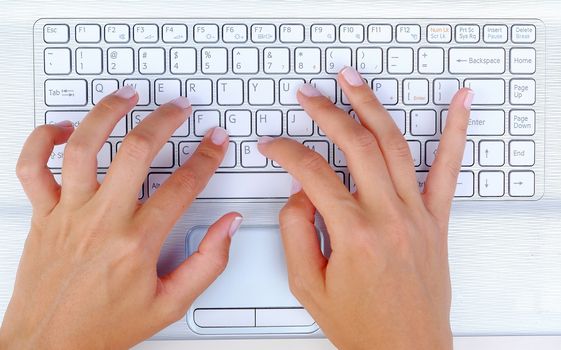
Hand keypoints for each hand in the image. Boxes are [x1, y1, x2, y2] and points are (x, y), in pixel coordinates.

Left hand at [0, 86, 241, 349]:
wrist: (49, 346)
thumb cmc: (105, 326)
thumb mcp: (171, 304)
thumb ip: (208, 263)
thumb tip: (228, 226)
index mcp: (138, 242)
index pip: (183, 186)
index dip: (206, 157)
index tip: (215, 141)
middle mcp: (103, 220)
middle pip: (137, 152)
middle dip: (165, 120)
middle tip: (179, 107)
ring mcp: (69, 213)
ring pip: (84, 147)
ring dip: (107, 114)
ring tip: (126, 96)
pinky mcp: (43, 215)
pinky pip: (33, 168)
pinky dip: (42, 141)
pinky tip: (62, 128)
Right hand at [258, 66, 471, 349]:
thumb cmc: (362, 326)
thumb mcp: (308, 286)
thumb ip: (296, 233)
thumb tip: (299, 194)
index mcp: (354, 235)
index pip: (312, 174)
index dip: (286, 152)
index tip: (273, 144)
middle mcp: (388, 217)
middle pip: (354, 145)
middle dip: (326, 112)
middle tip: (309, 96)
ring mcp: (417, 215)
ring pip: (393, 145)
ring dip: (371, 106)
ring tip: (353, 82)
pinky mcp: (436, 219)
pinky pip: (448, 168)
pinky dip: (455, 131)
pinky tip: (459, 105)